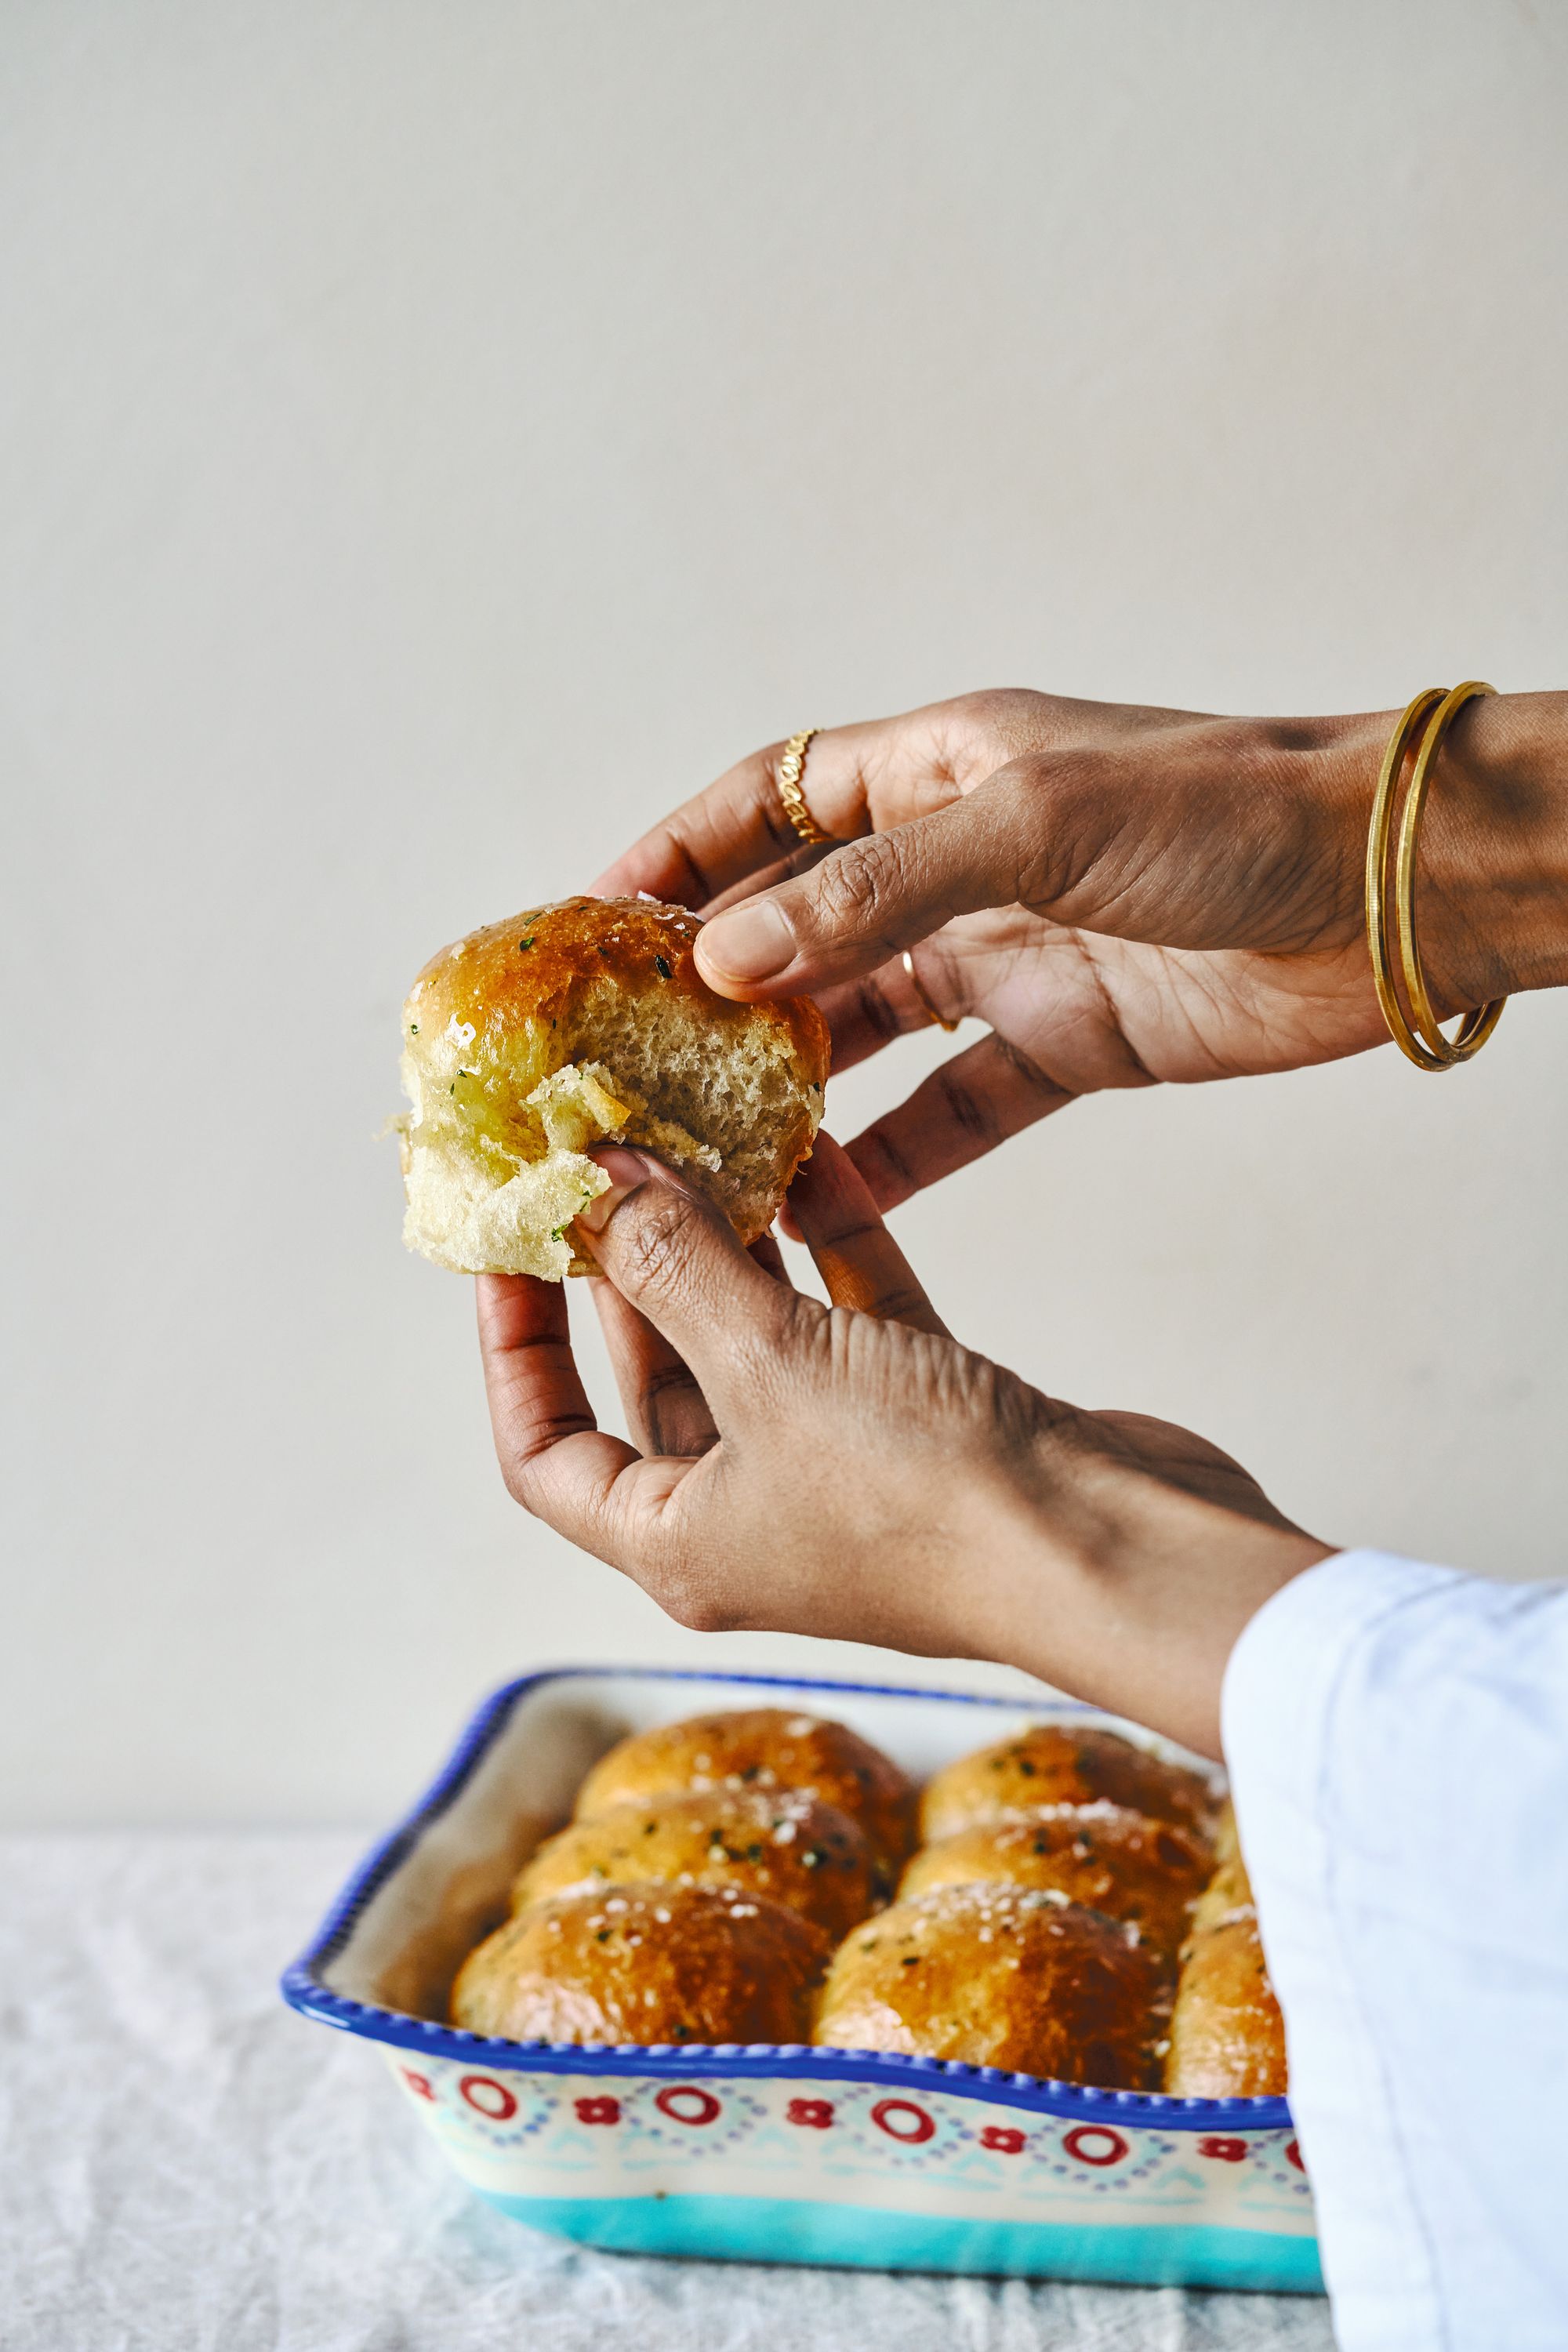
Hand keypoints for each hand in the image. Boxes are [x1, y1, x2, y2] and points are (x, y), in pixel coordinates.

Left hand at [476, 1137, 1330, 1757]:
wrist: (1119, 1547)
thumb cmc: (932, 1498)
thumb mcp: (770, 1366)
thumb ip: (673, 1267)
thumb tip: (590, 1186)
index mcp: (680, 1541)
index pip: (545, 1452)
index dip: (512, 1348)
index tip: (505, 1243)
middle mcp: (751, 1514)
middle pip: (649, 1381)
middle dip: (624, 1269)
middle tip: (596, 1159)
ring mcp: (843, 1471)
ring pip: (756, 1341)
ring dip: (729, 1245)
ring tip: (694, 1134)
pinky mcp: (929, 1423)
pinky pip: (853, 1321)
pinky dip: (831, 1245)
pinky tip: (815, 1155)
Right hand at [596, 689, 1565, 1207]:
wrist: (1391, 893)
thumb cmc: (1230, 812)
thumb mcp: (1038, 825)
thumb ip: (877, 893)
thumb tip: (727, 957)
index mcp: (941, 771)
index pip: (771, 801)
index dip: (677, 854)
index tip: (592, 920)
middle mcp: (960, 861)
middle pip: (802, 922)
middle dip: (714, 985)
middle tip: (628, 1058)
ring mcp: (1009, 953)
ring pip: (866, 1025)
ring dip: (793, 1081)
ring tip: (707, 1142)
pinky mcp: (1067, 1041)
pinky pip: (955, 1106)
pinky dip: (894, 1155)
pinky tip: (830, 1203)